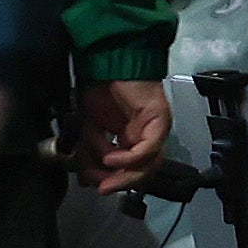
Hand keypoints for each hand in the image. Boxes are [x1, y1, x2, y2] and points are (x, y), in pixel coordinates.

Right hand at [78, 77, 170, 194]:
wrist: (107, 61)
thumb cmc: (99, 88)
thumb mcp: (88, 126)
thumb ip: (89, 150)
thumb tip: (88, 174)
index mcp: (131, 138)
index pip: (128, 169)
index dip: (111, 180)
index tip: (92, 185)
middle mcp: (147, 136)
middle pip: (142, 171)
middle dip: (118, 182)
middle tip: (100, 187)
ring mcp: (155, 129)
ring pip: (149, 165)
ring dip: (126, 175)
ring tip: (104, 176)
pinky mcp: (159, 121)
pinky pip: (148, 148)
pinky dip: (129, 158)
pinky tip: (111, 159)